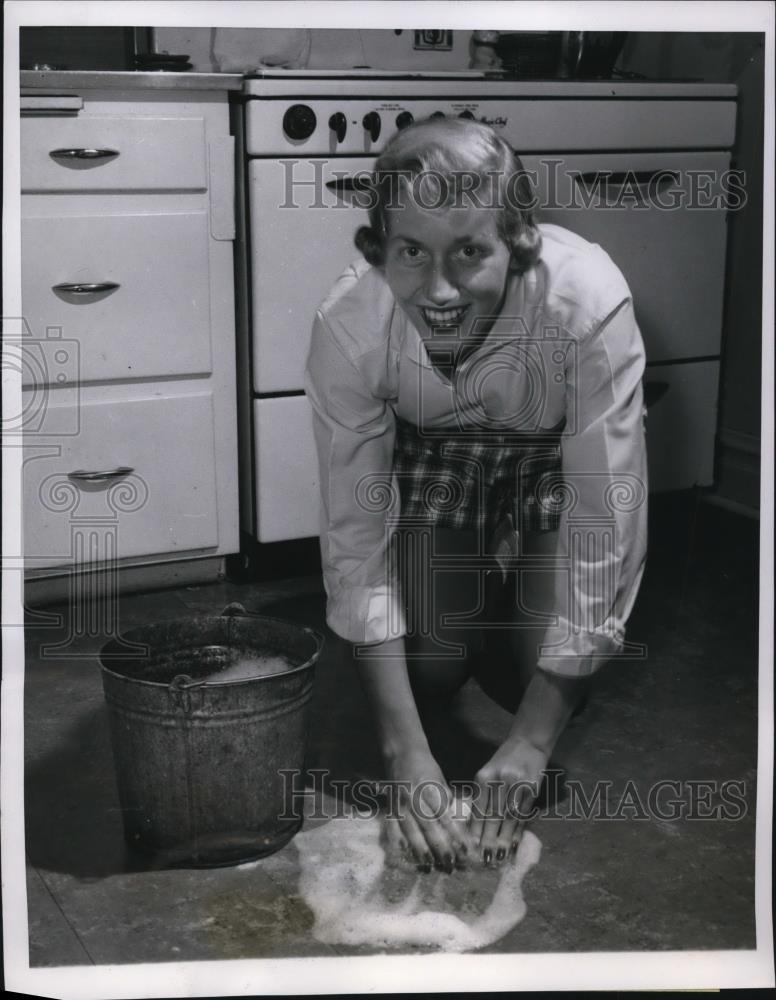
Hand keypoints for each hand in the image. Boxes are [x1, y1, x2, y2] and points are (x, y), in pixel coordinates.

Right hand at [383, 747, 471, 872]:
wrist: (401, 752)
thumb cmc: (426, 766)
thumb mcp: (441, 779)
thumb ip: (446, 800)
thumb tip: (456, 823)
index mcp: (430, 789)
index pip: (445, 817)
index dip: (455, 835)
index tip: (465, 851)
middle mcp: (414, 798)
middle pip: (428, 828)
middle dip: (439, 849)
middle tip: (450, 866)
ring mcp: (400, 803)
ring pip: (410, 831)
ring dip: (420, 851)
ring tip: (428, 867)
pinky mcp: (390, 806)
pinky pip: (392, 827)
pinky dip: (397, 842)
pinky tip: (404, 855)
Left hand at [468, 736, 547, 865]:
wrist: (528, 743)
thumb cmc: (503, 761)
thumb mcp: (487, 772)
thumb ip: (482, 795)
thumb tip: (474, 825)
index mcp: (484, 776)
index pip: (479, 807)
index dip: (476, 829)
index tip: (471, 847)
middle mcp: (500, 780)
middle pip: (494, 815)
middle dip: (489, 838)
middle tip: (485, 858)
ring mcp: (518, 784)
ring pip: (509, 817)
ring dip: (505, 839)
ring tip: (500, 856)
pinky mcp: (533, 789)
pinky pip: (524, 814)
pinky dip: (519, 830)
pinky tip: (515, 843)